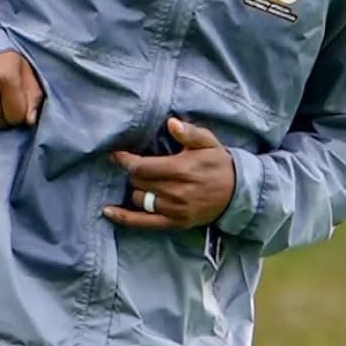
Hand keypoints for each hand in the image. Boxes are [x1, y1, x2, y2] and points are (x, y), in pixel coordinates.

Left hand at [103, 118, 233, 229]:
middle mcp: (177, 192)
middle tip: (135, 166)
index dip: (125, 160)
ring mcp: (175, 210)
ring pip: (140, 199)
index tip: (114, 155)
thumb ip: (189, 132)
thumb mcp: (208, 142)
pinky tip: (107, 211)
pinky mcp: (175, 223)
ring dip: (135, 189)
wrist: (238, 193)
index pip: (143, 166)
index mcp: (182, 169)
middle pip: (139, 181)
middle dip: (133, 172)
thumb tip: (171, 122)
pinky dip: (124, 218)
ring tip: (138, 181)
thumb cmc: (218, 163)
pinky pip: (144, 223)